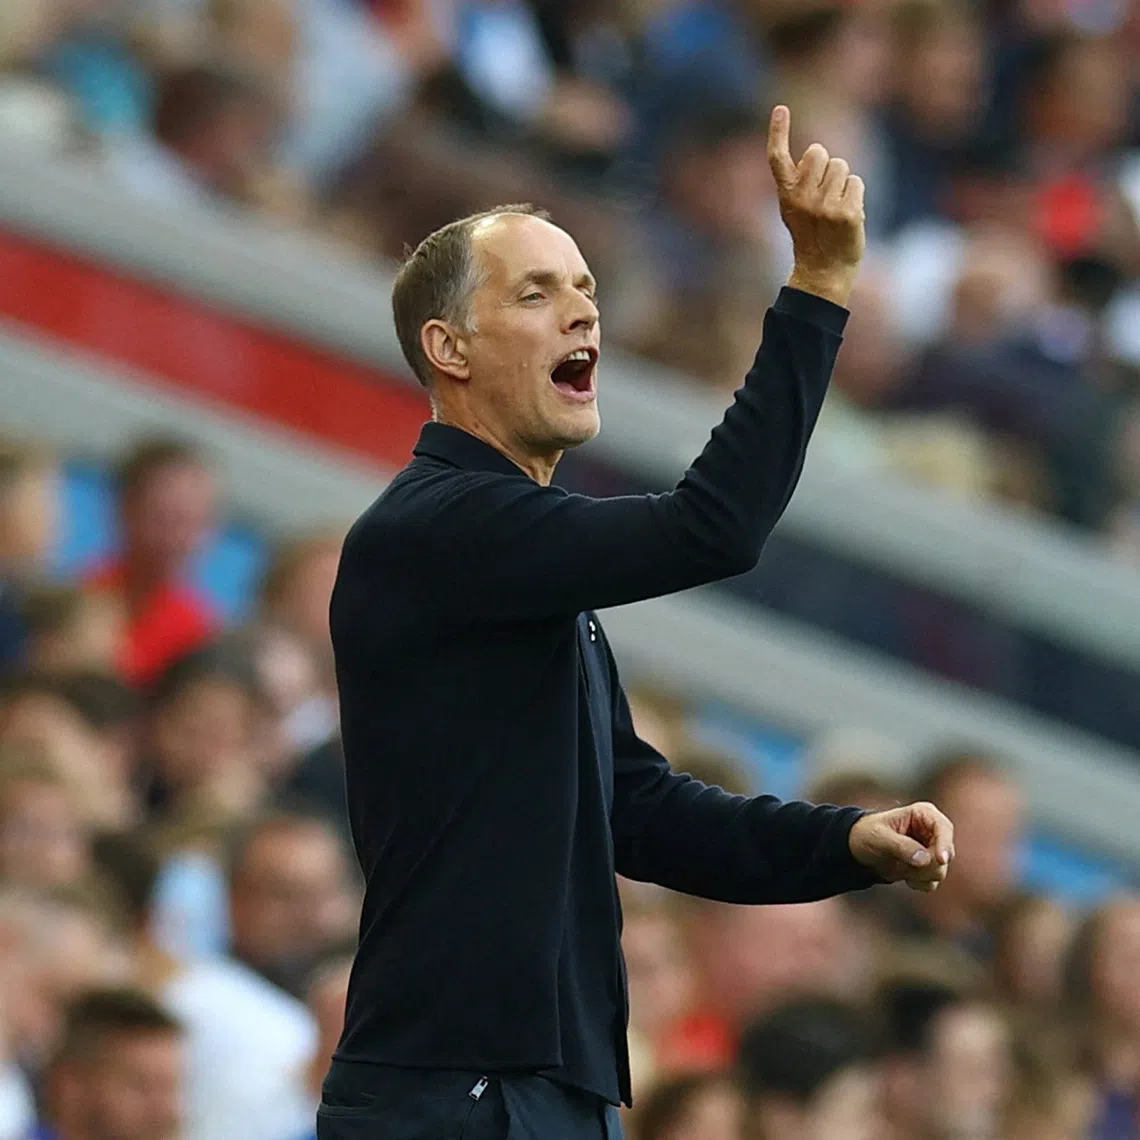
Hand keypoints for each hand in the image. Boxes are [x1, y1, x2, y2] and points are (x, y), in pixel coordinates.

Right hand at [767, 105, 865, 306]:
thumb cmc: (811, 237)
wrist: (823, 272)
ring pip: (842, 167)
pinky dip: (856, 196)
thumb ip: (800, 182)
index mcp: (786, 196)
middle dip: (827, 166)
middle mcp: (802, 199)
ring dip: (843, 183)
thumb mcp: (795, 210)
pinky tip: (847, 216)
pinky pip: (857, 182)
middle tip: (824, 195)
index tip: (781, 108)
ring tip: (836, 208)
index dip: (778, 131)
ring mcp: (825, 207)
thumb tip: (817, 152)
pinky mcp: (847, 214)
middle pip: (820, 153)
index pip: (777, 158)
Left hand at [848, 802, 953, 891]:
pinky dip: (918, 882)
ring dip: (919, 874)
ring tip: (899, 865)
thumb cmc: (867, 834)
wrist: (858, 849)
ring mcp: (932, 849)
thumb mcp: (879, 837)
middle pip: (946, 853)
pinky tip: (904, 875)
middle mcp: (932, 830)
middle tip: (903, 865)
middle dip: (926, 864)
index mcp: (923, 814)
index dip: (945, 843)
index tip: (940, 859)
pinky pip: (933, 881)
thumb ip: (901, 846)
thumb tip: (925, 859)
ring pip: (940, 870)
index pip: (943, 827)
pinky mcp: (929, 866)